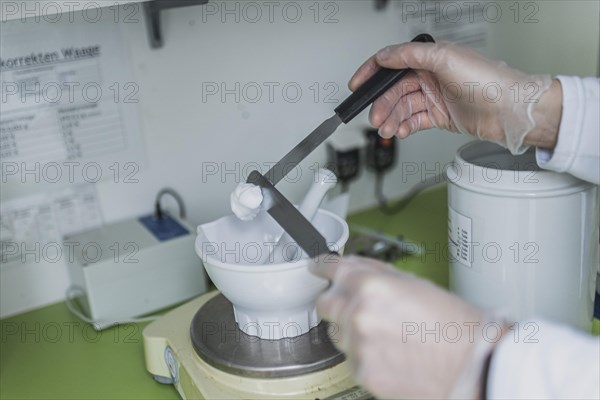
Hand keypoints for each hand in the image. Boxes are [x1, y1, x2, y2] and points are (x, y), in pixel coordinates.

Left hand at [311, 255, 504, 398]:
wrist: (474, 366)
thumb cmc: (453, 325)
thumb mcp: (415, 283)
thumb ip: (376, 273)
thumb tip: (353, 267)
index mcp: (371, 285)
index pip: (330, 268)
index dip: (322, 267)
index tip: (317, 268)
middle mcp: (358, 314)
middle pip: (324, 304)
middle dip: (337, 302)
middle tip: (357, 307)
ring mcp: (357, 346)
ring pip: (336, 334)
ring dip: (351, 331)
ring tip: (385, 335)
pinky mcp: (362, 373)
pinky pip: (351, 359)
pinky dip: (364, 356)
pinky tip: (390, 354)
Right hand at [350, 41, 559, 153]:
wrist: (509, 110)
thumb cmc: (487, 80)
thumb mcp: (445, 58)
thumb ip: (410, 55)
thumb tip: (384, 55)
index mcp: (429, 58)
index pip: (392, 63)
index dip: (372, 73)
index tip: (357, 85)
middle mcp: (430, 76)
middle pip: (394, 90)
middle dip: (382, 105)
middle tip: (376, 119)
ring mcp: (434, 96)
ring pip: (402, 108)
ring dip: (392, 119)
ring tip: (388, 130)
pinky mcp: (439, 116)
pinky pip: (414, 121)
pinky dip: (405, 127)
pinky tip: (401, 132)